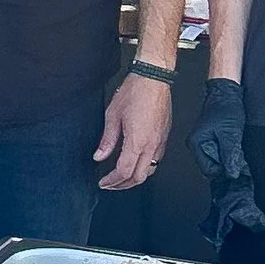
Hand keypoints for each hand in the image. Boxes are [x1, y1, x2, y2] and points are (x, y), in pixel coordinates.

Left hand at [94, 69, 171, 191]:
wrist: (153, 78)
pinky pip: (157, 159)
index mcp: (138, 141)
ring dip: (135, 178)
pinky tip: (135, 162)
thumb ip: (107, 140)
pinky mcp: (165, 136)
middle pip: (139, 177)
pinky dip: (145, 167)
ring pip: (150, 171)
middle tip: (110, 185)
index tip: (103, 182)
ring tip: (121, 178)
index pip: (124, 171)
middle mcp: (152, 145)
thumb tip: (99, 156)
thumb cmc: (135, 91)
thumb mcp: (113, 115)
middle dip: (123, 185)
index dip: (112, 181)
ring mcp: (161, 141)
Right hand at [189, 77, 247, 184]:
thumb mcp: (230, 134)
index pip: (208, 169)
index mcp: (196, 143)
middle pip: (212, 166)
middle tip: (239, 159)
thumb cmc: (225, 107)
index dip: (223, 171)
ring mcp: (203, 141)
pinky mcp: (210, 138)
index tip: (235, 169)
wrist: (227, 92)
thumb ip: (230, 155)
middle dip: (226, 165)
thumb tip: (232, 173)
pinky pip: (218, 152)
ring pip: (216, 160)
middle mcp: (196, 144)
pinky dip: (228, 152)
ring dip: (228, 158)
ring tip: (236, 149)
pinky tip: (234, 145)